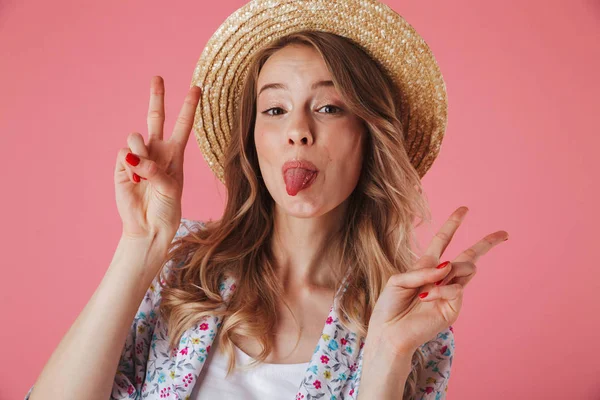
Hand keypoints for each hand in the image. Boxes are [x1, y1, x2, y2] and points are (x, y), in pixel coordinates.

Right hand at [114, 76, 200, 241]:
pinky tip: (135, 181)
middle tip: (158, 77)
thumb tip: (133, 157)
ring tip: (145, 176)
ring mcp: (138, 157)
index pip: (183, 126)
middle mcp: (157, 151)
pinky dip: (130, 166)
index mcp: (175, 154)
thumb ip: (155, 170)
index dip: (189, 107)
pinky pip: (123, 154)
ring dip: (140, 153)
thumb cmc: (167, 209)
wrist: (149, 227)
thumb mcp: (170, 189)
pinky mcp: (121, 165)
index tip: (197, 88)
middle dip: (157, 97)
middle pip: (156, 117)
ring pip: (136, 136)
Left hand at [366, 206, 508, 354]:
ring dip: (449, 271)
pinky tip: (428, 297)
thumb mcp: (398, 280)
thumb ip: (421, 270)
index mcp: (426, 267)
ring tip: (426, 289)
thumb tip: (446, 266)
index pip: (443, 241)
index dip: (453, 224)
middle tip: (504, 233)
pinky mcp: (454, 307)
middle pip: (469, 255)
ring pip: (466, 268)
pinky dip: (441, 289)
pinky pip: (456, 288)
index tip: (464, 209)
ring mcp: (450, 292)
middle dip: (486, 243)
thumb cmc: (389, 307)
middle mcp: (441, 277)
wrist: (389, 333)